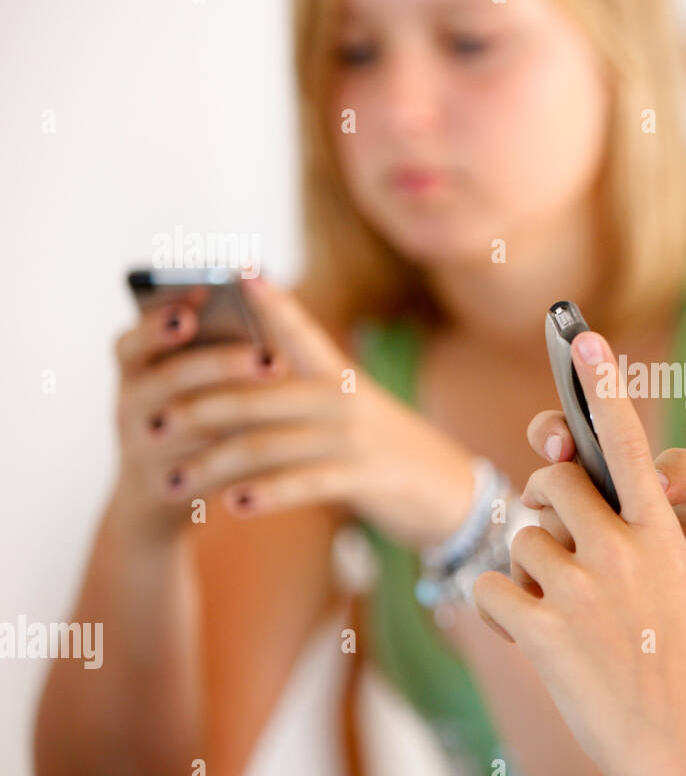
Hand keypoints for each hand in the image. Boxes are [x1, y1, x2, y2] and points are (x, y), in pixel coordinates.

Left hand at [113, 274, 476, 548]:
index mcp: (336, 372)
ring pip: (267, 444)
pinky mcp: (362, 477)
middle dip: (196, 410)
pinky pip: (302, 483)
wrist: (448, 490)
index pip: (297, 326)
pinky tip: (232, 506)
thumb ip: (297, 391)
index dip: (267, 298)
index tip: (234, 270)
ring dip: (212, 466)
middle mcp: (343, 397)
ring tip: (172, 484)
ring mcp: (353, 437)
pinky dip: (264, 494)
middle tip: (148, 426)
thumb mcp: (349, 408)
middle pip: (257, 394)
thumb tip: (225, 385)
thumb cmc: (383, 448)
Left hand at [472, 330, 685, 775]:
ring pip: (518, 537)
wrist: (685, 737)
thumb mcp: (667, 578)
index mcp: (661, 529)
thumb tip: (554, 488)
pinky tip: (533, 636)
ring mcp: (583, 588)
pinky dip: (499, 609)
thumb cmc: (672, 651)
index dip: (603, 386)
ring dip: (527, 569)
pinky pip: (490, 589)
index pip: (629, 442)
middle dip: (542, 499)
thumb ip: (619, 528)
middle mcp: (624, 547)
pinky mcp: (545, 631)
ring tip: (562, 612)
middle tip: (555, 533)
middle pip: (551, 479)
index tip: (583, 336)